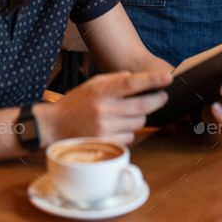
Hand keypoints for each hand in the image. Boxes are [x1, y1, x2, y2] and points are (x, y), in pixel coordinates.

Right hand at [34, 70, 171, 146]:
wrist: (53, 126)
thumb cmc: (75, 103)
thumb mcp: (92, 84)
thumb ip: (114, 80)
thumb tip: (136, 79)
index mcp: (101, 91)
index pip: (132, 84)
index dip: (152, 80)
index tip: (168, 78)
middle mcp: (104, 110)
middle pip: (142, 106)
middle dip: (156, 101)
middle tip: (161, 97)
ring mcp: (105, 129)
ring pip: (138, 123)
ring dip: (139, 117)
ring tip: (127, 113)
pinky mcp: (106, 144)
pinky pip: (130, 138)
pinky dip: (129, 132)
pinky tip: (118, 127)